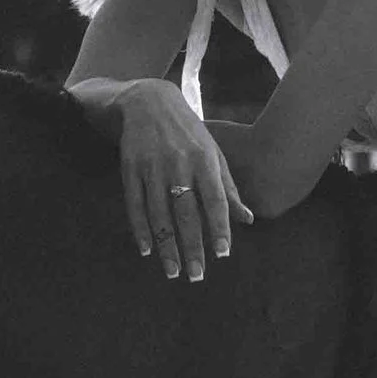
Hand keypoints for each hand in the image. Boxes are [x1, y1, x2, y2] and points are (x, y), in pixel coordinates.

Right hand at [111, 80, 250, 281]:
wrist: (149, 101)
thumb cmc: (189, 133)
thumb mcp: (214, 153)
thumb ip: (228, 189)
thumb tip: (247, 220)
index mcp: (204, 160)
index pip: (214, 200)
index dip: (219, 227)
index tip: (222, 254)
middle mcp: (178, 164)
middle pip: (186, 213)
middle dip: (192, 247)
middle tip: (197, 276)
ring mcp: (151, 166)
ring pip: (159, 214)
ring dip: (166, 246)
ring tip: (173, 271)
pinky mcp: (129, 168)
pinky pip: (134, 204)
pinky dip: (140, 229)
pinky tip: (147, 250)